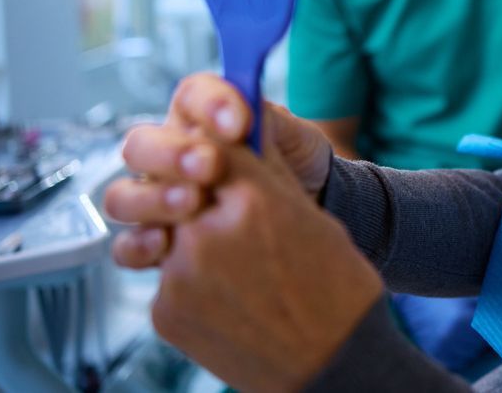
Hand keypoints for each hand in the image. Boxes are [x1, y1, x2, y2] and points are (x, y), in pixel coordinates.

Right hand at [105, 73, 332, 266]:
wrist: (309, 212)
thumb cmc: (296, 166)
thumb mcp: (295, 138)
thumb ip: (272, 122)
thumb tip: (250, 110)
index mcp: (202, 119)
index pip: (190, 97)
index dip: (210, 104)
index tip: (239, 124)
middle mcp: (171, 156)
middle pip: (141, 145)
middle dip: (170, 154)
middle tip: (209, 165)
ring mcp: (159, 200)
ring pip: (124, 196)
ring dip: (153, 199)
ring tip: (192, 202)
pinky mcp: (161, 244)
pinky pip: (128, 247)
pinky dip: (139, 245)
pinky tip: (164, 245)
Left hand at [149, 131, 383, 390]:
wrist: (335, 364)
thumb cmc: (336, 287)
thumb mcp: (309, 215)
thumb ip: (264, 175)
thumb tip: (239, 136)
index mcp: (255, 200)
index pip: (217, 147)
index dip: (220, 150)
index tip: (221, 156)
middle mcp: (208, 233)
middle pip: (186, 188)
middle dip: (201, 195)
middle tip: (227, 211)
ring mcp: (180, 276)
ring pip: (172, 233)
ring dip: (195, 241)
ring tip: (239, 265)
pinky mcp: (165, 312)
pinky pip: (167, 278)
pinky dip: (192, 282)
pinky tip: (230, 296)